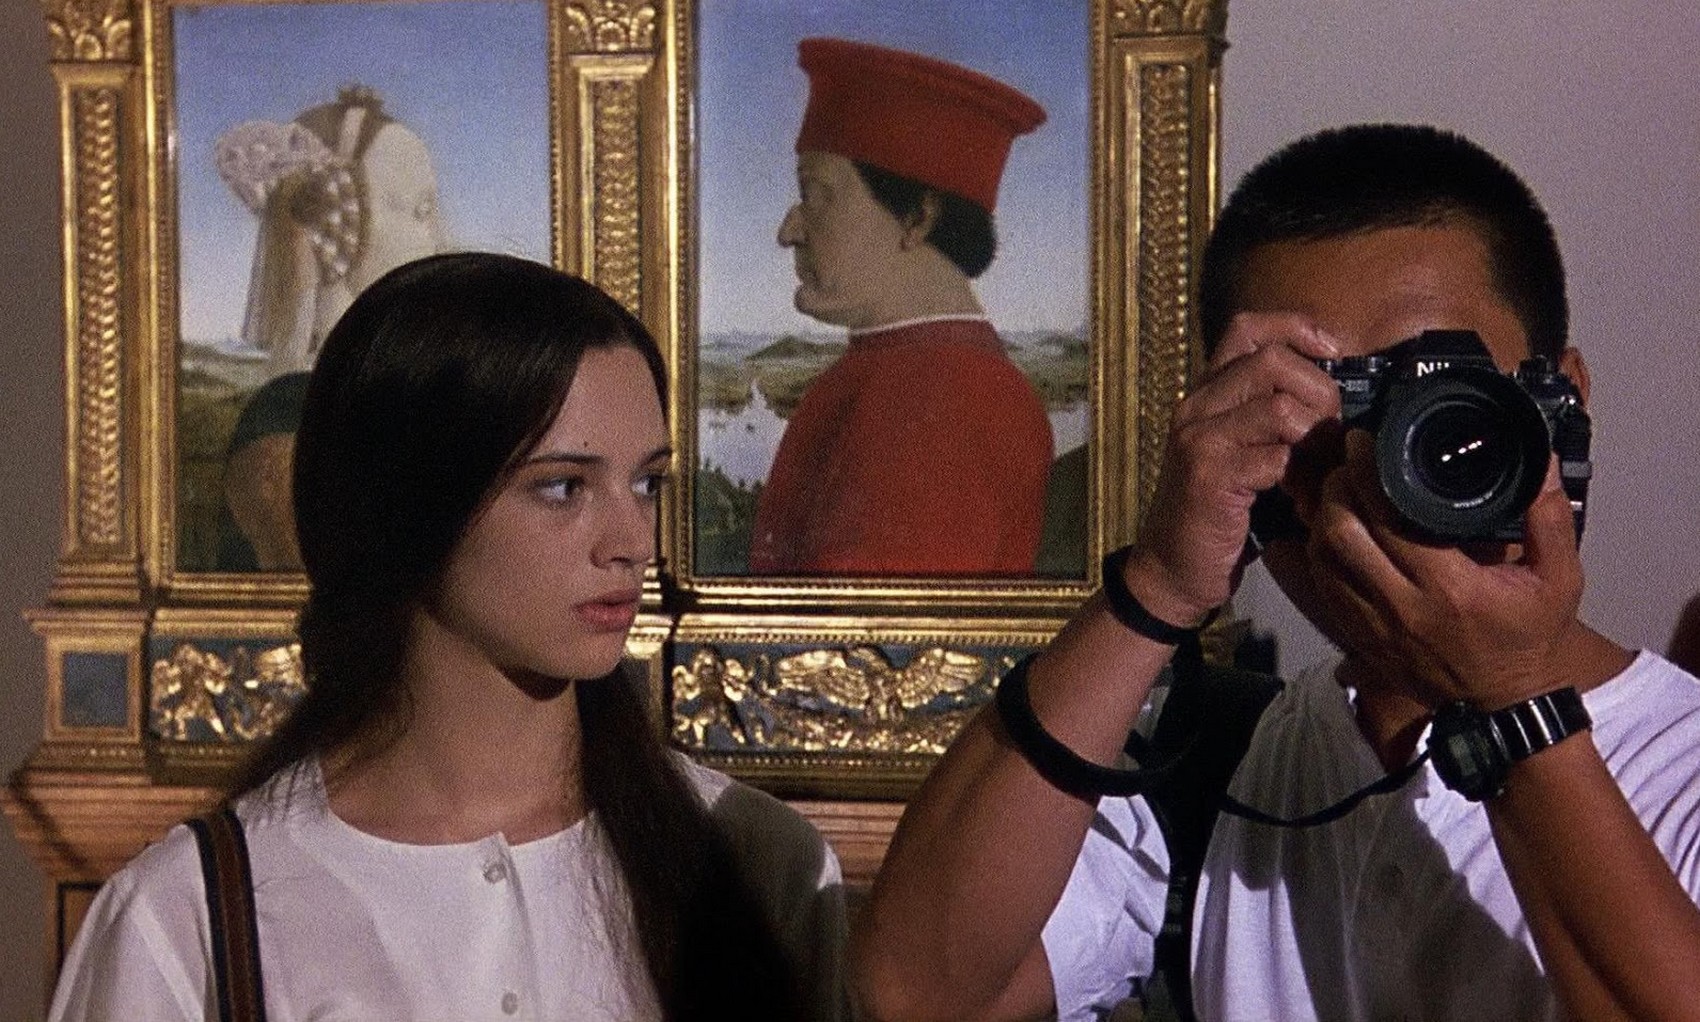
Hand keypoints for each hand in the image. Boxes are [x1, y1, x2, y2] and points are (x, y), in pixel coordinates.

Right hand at [1126, 313, 1341, 625]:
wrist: (1172, 569)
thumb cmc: (1218, 514)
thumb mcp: (1242, 453)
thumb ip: (1272, 418)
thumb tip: (1338, 396)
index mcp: (1207, 394)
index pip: (1248, 328)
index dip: (1296, 328)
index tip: (1333, 353)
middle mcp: (1196, 406)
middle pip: (1273, 360)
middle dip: (1320, 392)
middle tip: (1330, 434)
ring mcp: (1198, 438)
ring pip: (1280, 407)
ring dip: (1316, 440)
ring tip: (1317, 472)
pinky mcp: (1208, 474)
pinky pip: (1276, 457)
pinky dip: (1302, 479)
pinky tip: (1301, 501)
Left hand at [1303, 432, 1583, 708]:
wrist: (1505, 702)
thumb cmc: (1528, 638)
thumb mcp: (1559, 579)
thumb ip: (1548, 518)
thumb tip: (1539, 462)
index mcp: (1450, 588)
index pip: (1388, 519)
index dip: (1367, 474)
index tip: (1363, 443)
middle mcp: (1403, 606)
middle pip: (1340, 534)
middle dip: (1336, 488)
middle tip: (1346, 462)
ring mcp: (1375, 625)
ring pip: (1322, 558)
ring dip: (1324, 518)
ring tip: (1340, 491)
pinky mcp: (1360, 636)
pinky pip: (1324, 584)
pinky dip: (1321, 552)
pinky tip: (1337, 531)